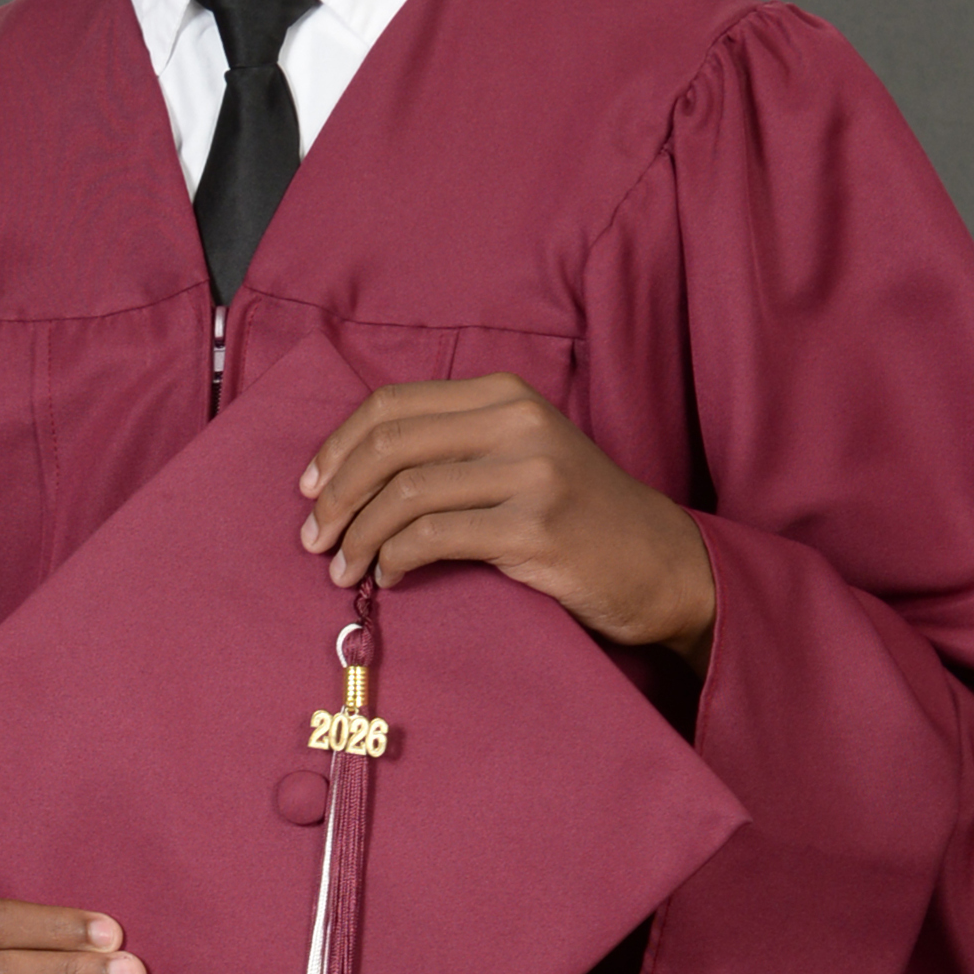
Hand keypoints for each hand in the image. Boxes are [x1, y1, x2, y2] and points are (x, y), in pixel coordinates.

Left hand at [298, 376, 715, 671]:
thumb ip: (454, 448)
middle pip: (389, 444)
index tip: (310, 489)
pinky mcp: (535, 527)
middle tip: (313, 538)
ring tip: (342, 569)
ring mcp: (530, 472)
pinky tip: (389, 578)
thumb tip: (352, 475)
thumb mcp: (521, 457)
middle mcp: (517, 421)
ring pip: (405, 492)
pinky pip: (434, 538)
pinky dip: (395, 560)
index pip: (392, 404)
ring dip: (358, 536)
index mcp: (504, 395)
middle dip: (336, 495)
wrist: (663, 563)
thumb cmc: (579, 517)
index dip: (337, 447)